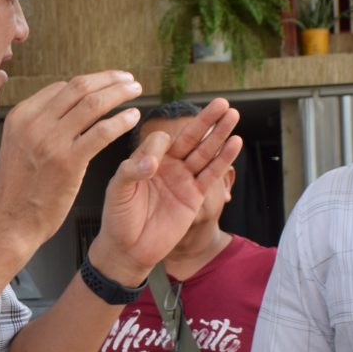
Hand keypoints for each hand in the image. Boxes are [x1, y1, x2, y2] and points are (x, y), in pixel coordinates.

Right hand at [0, 71, 144, 252]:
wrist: (9, 222)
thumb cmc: (16, 190)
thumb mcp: (17, 146)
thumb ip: (38, 125)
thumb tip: (65, 110)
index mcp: (21, 116)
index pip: (61, 87)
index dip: (89, 82)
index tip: (107, 83)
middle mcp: (34, 123)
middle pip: (78, 87)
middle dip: (108, 78)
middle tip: (127, 78)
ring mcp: (50, 141)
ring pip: (93, 103)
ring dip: (119, 92)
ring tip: (135, 90)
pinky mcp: (68, 162)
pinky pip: (101, 132)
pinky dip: (121, 121)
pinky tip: (133, 117)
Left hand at [90, 99, 242, 283]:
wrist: (128, 249)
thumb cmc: (118, 218)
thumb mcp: (118, 191)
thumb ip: (132, 171)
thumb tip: (153, 162)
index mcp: (146, 159)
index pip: (161, 140)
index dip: (160, 145)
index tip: (152, 165)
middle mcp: (167, 166)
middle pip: (190, 138)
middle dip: (205, 120)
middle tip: (222, 102)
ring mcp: (182, 180)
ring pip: (204, 152)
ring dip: (218, 134)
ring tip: (233, 115)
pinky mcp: (194, 197)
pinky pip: (210, 175)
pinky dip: (223, 159)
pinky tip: (235, 143)